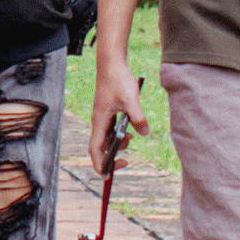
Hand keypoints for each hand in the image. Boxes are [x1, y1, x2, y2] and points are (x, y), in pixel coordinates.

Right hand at [89, 58, 147, 173]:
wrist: (112, 63)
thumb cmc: (118, 80)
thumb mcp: (131, 100)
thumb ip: (138, 118)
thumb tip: (144, 133)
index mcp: (100, 121)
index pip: (95, 149)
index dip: (99, 164)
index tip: (107, 176)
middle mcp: (98, 121)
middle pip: (100, 147)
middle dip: (112, 157)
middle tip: (127, 161)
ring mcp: (102, 117)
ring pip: (107, 138)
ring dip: (118, 144)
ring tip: (131, 139)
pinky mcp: (108, 111)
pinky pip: (111, 129)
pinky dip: (120, 134)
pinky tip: (130, 129)